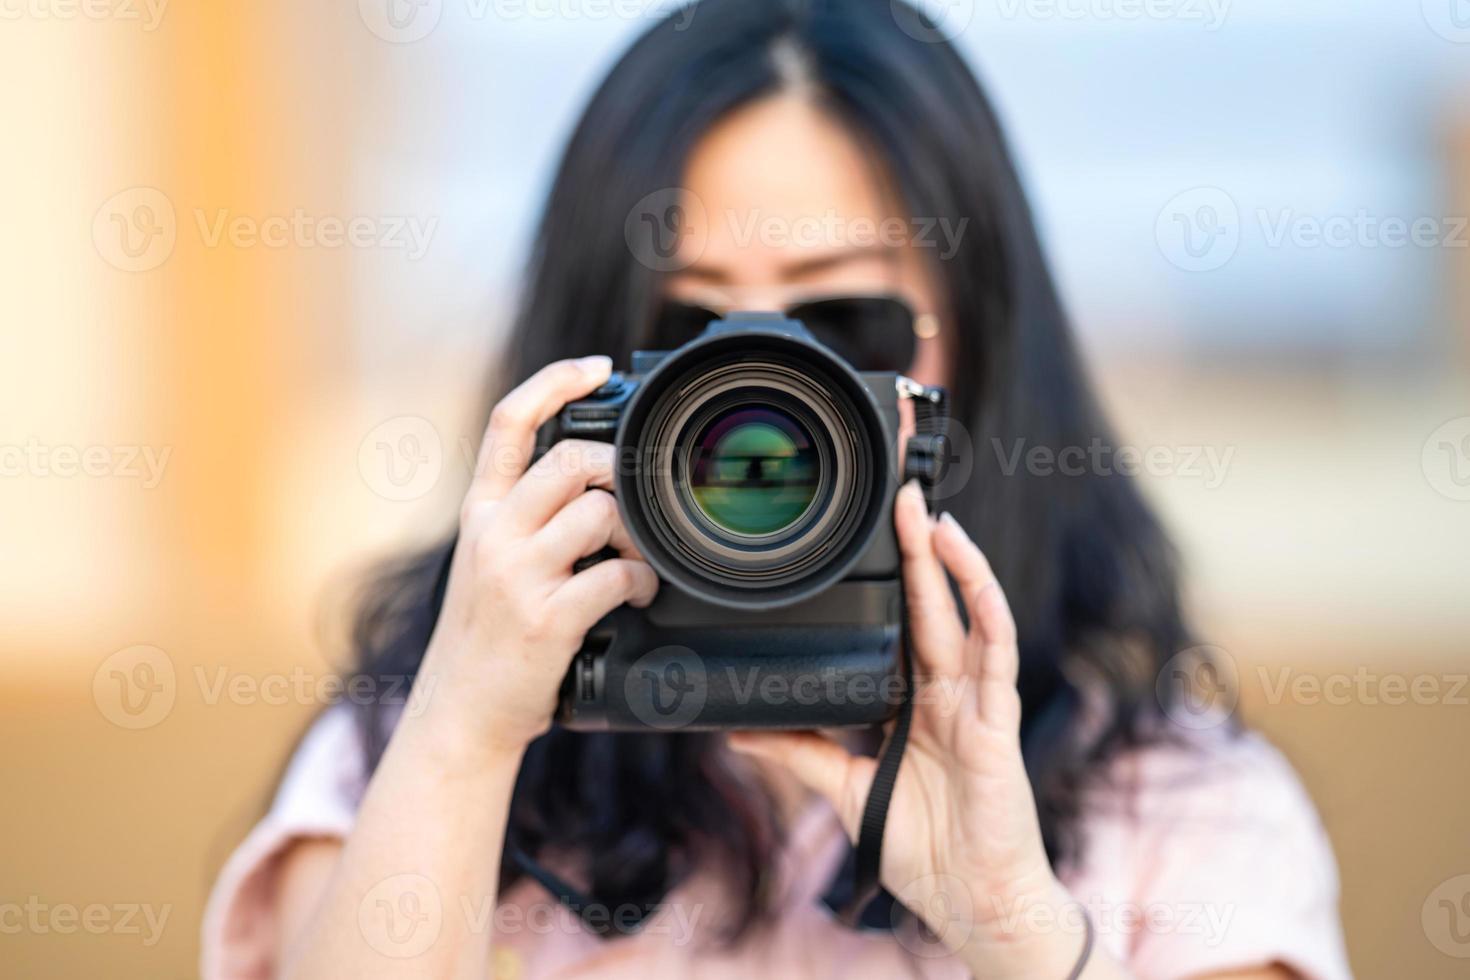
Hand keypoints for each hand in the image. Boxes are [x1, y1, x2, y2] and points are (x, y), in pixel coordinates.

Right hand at [415, 356, 658, 755]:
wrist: (461, 713)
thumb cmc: (487, 636)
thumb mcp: (487, 561)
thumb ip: (523, 517)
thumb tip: (593, 480)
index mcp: (480, 512)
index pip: (509, 422)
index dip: (555, 380)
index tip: (597, 367)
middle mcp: (494, 534)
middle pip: (570, 459)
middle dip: (618, 471)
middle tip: (634, 504)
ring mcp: (518, 575)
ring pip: (601, 512)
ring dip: (637, 535)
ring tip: (638, 562)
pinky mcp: (547, 618)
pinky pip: (617, 576)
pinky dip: (643, 583)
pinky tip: (638, 596)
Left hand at [729, 482, 1092, 976]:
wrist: (970, 900)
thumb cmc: (924, 846)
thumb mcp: (845, 787)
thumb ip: (798, 751)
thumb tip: (739, 728)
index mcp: (916, 703)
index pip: (904, 624)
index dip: (893, 578)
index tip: (868, 534)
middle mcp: (948, 692)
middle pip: (932, 603)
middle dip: (918, 546)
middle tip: (899, 489)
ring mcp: (976, 702)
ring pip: (967, 613)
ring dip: (951, 560)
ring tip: (928, 511)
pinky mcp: (996, 721)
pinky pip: (994, 653)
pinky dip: (984, 607)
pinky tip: (969, 568)